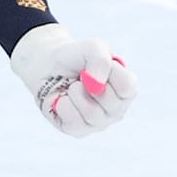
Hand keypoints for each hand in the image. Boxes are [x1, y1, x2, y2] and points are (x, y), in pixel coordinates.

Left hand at [8, 23, 136, 137]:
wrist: (48, 66)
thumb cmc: (76, 57)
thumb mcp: (92, 47)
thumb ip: (100, 59)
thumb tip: (96, 86)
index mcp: (126, 88)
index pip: (128, 86)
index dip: (109, 72)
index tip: (94, 63)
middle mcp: (117, 108)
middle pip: (110, 103)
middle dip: (89, 84)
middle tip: (81, 76)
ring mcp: (99, 122)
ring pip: (92, 114)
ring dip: (75, 94)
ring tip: (72, 87)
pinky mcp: (79, 130)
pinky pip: (74, 123)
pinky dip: (63, 105)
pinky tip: (62, 99)